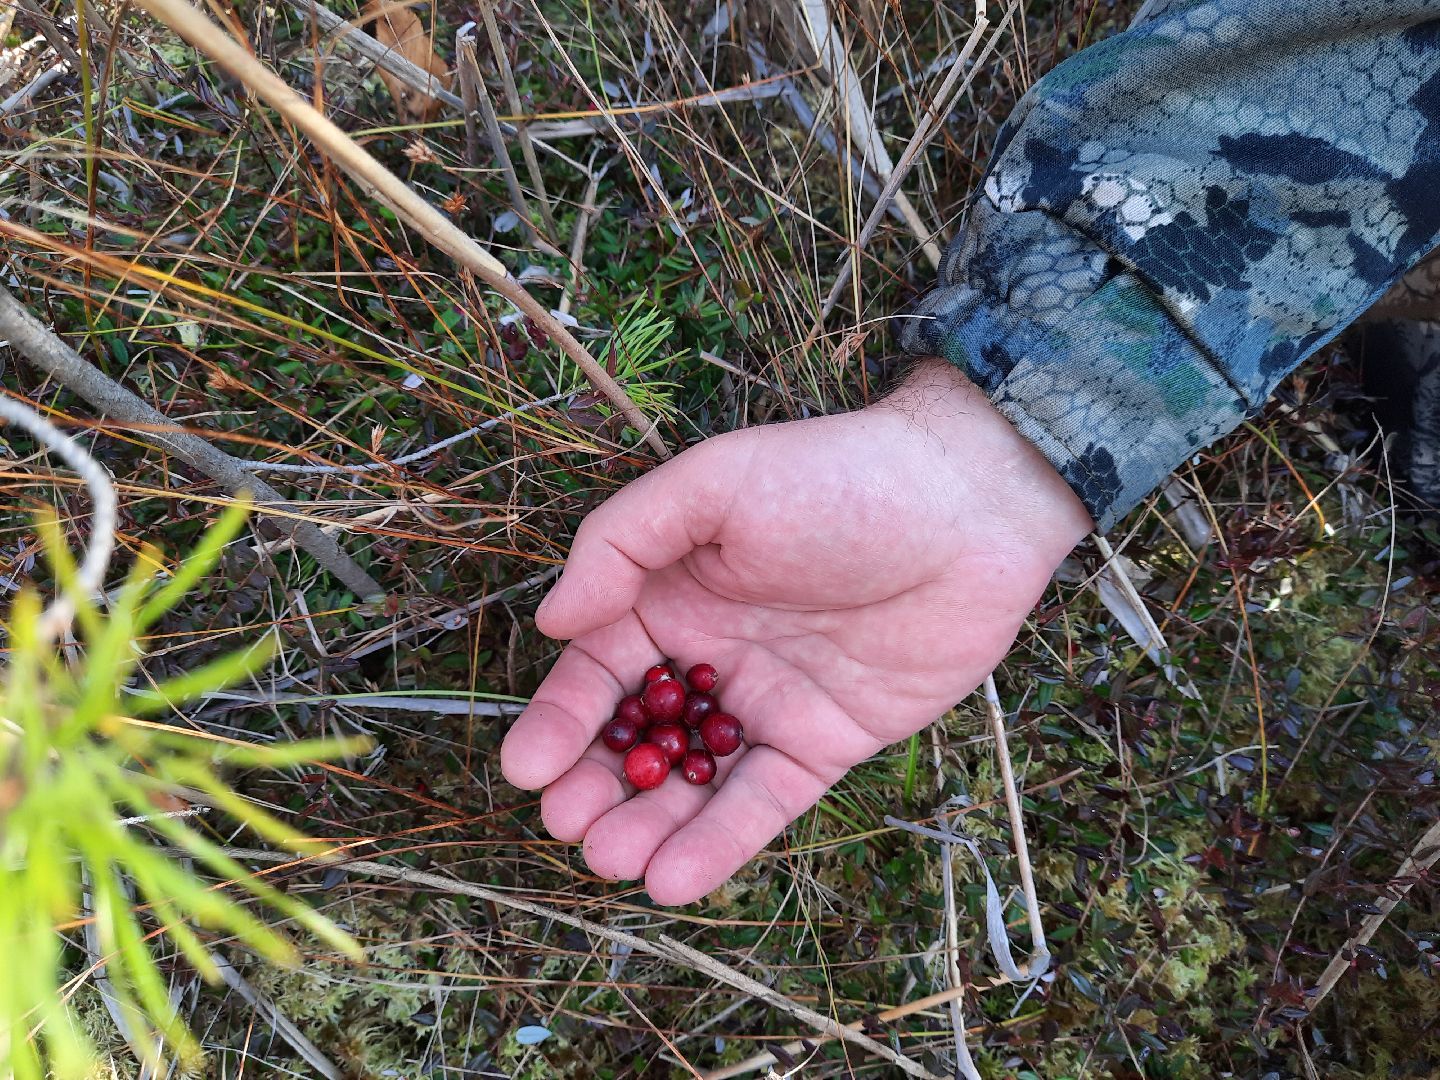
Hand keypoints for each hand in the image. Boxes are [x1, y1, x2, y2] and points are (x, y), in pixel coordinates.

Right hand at [500, 360, 1092, 903]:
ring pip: (693, 780)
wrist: (966, 507)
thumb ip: (620, 544)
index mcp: (673, 593)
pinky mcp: (825, 744)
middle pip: (636, 737)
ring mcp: (768, 703)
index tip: (527, 772)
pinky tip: (674, 875)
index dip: (559, 722)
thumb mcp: (712, 484)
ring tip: (612, 860)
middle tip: (571, 828)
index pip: (596, 671)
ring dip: (648, 825)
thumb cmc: (834, 478)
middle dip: (597, 786)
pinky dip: (720, 841)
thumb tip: (553, 621)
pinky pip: (763, 801)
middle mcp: (711, 654)